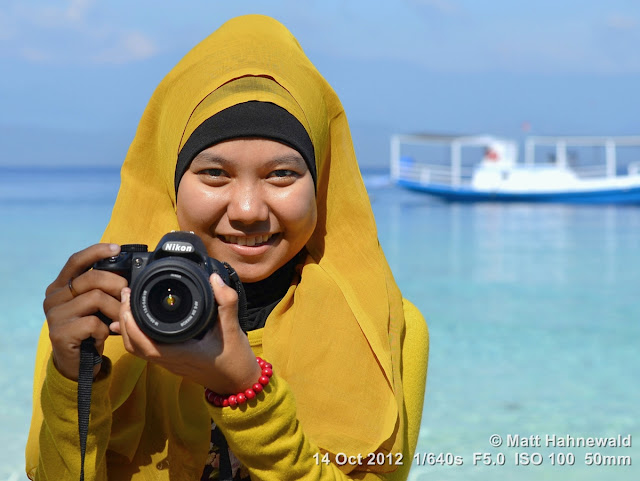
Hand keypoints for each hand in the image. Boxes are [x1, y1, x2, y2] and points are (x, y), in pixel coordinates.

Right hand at [43, 243, 127, 380]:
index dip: (97, 252)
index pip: (76, 260)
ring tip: (119, 319)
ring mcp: (54, 315)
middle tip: (128, 294)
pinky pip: (93, 323)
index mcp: (60, 286)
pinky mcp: (59, 333)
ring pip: (95, 298)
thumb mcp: (95, 305)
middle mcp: (53, 297)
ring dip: (115, 309)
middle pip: (92, 278)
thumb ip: (101, 287)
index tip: (116, 248)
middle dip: (117, 284)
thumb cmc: (90, 329)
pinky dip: (105, 329)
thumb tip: (127, 271)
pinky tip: (104, 335)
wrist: (77, 363)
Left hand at [111, 273, 261, 393]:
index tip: (130, 296)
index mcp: (180, 353)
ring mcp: (169, 363)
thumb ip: (227, 302)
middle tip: (127, 294)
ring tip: (129, 304)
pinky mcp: (172, 361)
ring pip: (137, 348)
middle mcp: (169, 360)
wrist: (239, 383)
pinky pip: (146, 349)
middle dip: (124, 318)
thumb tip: (216, 279)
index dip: (130, 320)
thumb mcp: (234, 329)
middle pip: (132, 345)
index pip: (143, 341)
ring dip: (128, 327)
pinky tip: (138, 321)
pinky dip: (136, 334)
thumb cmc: (236, 360)